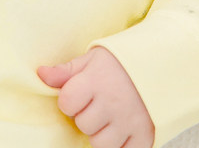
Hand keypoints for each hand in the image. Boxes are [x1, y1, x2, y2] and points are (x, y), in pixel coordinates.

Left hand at [37, 46, 153, 147]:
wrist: (158, 67)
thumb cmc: (118, 64)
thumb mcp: (90, 59)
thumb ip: (65, 71)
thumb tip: (40, 74)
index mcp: (96, 80)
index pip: (66, 102)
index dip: (68, 100)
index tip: (77, 94)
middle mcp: (112, 102)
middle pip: (82, 124)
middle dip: (85, 116)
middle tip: (96, 104)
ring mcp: (129, 121)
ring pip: (99, 144)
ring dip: (100, 134)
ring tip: (107, 118)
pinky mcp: (144, 136)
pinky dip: (119, 146)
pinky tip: (120, 131)